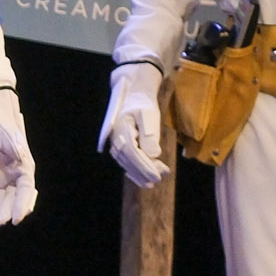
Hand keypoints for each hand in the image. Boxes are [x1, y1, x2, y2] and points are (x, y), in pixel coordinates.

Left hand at [0, 87, 37, 229]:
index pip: (26, 192)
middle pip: (11, 201)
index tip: (17, 219)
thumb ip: (16, 151)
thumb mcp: (11, 139)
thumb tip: (22, 159)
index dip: (22, 205)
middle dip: (5, 213)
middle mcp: (16, 181)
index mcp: (25, 171)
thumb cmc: (4, 131)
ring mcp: (2, 184)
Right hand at [98, 61, 168, 187]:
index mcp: (122, 130)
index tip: (157, 176)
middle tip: (159, 179)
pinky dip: (134, 171)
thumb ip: (150, 134)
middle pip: (129, 160)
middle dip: (144, 172)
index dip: (145, 167)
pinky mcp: (119, 144)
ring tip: (154, 181)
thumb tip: (154, 154)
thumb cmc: (143, 102)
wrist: (133, 93)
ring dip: (140, 173)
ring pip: (126, 162)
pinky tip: (143, 179)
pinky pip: (125, 161)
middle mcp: (115, 138)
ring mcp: (115, 142)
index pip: (133, 153)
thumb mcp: (149, 114)